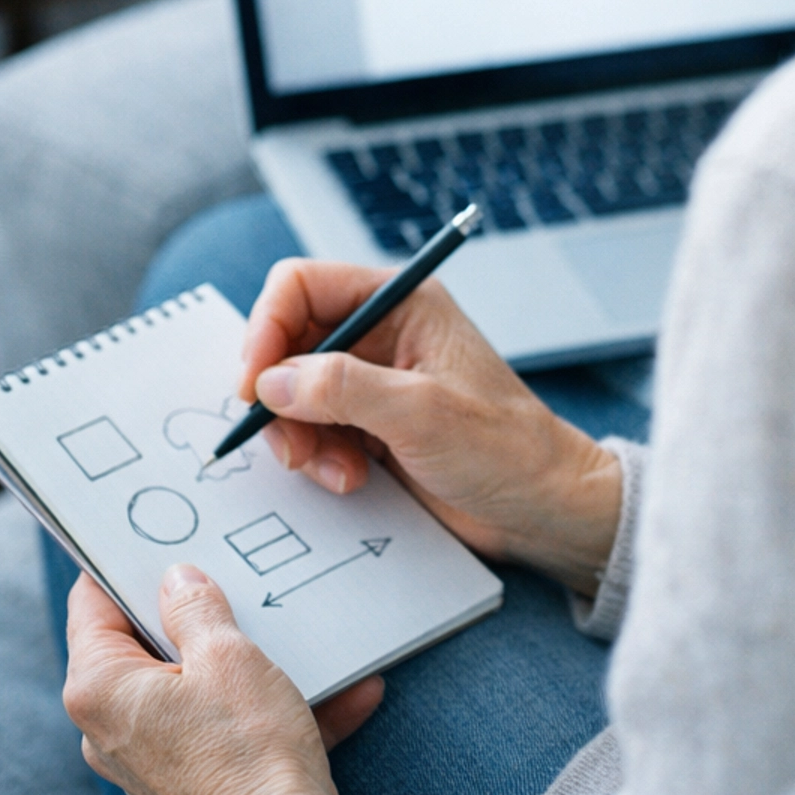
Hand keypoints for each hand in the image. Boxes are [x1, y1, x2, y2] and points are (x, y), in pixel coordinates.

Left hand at [63, 566, 378, 794]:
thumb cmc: (248, 749)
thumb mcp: (227, 654)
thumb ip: (194, 605)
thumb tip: (176, 578)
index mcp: (98, 689)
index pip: (90, 604)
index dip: (120, 564)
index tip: (151, 538)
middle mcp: (105, 729)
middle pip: (141, 644)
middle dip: (194, 614)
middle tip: (231, 577)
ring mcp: (143, 760)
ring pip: (189, 685)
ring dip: (246, 664)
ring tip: (299, 640)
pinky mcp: (183, 782)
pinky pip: (219, 726)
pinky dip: (265, 708)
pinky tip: (341, 695)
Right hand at [238, 260, 621, 594]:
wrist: (541, 508)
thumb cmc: (506, 448)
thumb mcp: (423, 413)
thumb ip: (344, 389)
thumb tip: (270, 382)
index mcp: (401, 301)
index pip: (301, 285)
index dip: (266, 329)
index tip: (253, 387)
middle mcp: (381, 332)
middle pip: (286, 341)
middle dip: (278, 395)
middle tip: (291, 444)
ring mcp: (371, 381)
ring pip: (290, 391)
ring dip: (298, 435)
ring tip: (333, 470)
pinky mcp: (367, 426)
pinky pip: (310, 430)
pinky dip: (315, 457)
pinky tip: (349, 480)